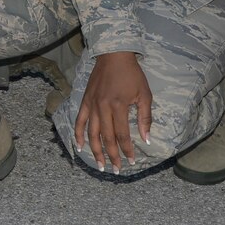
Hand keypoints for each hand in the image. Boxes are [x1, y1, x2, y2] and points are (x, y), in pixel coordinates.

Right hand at [74, 51, 152, 172]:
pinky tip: (80, 146)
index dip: (127, 150)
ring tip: (100, 165)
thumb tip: (146, 139)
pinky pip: (80, 121)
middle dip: (112, 156)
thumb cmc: (132, 74)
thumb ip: (145, 117)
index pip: (122, 135)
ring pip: (92, 133)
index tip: (131, 161)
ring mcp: (92, 105)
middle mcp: (103, 107)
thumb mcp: (144, 94)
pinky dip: (78, 134)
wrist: (114, 55)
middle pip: (107, 138)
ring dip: (95, 151)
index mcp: (119, 106)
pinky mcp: (85, 101)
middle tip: (116, 169)